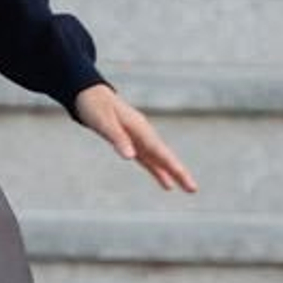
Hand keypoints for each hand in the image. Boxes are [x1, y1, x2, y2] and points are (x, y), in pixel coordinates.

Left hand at [72, 82, 197, 193]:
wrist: (88, 93)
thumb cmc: (95, 106)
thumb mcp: (103, 122)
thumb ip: (118, 138)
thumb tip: (131, 157)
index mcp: (139, 128)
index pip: (159, 150)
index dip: (171, 165)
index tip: (183, 177)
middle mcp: (144, 134)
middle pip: (164, 156)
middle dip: (179, 172)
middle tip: (193, 189)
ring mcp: (140, 138)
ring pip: (160, 159)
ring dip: (173, 174)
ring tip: (188, 189)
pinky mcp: (132, 143)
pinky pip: (149, 160)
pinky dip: (158, 171)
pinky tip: (167, 184)